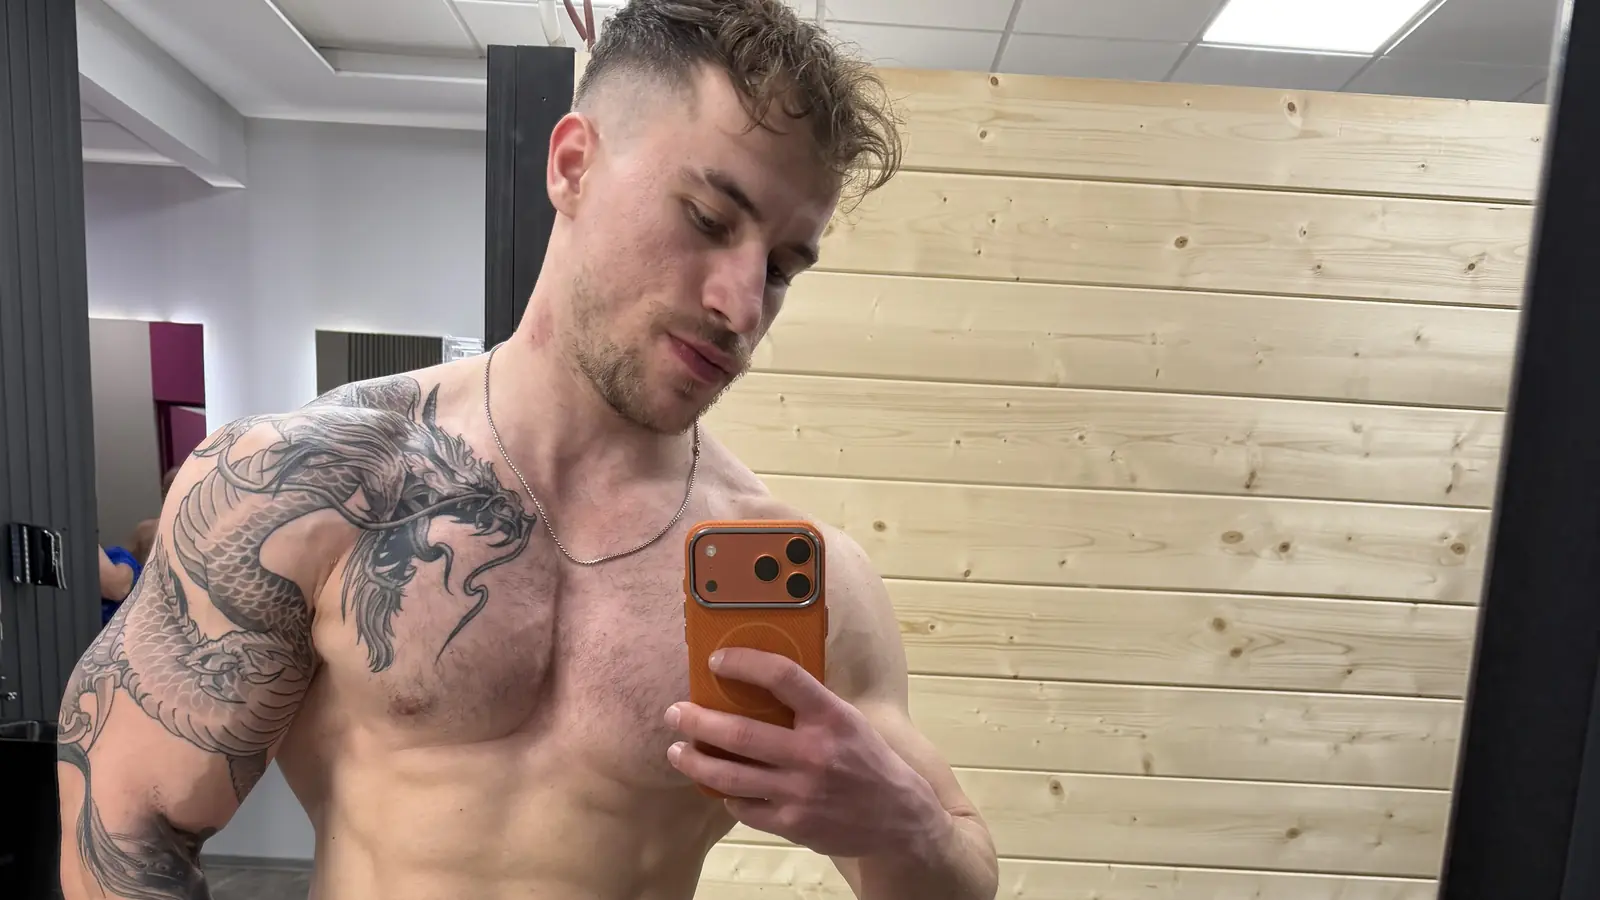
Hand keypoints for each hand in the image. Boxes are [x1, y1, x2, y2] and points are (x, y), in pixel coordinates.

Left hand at [664, 647, 951, 859]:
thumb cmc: (868, 761)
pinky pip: (744, 808)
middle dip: (698, 721)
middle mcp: (814, 753)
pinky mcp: (793, 824)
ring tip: (677, 751)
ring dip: (695, 762)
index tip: (716, 660)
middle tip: (675, 712)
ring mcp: (801, 792)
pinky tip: (718, 786)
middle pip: (740, 732)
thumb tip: (756, 682)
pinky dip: (727, 795)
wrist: (899, 819)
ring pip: (730, 776)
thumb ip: (809, 706)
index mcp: (831, 717)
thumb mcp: (848, 721)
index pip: (782, 676)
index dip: (744, 663)